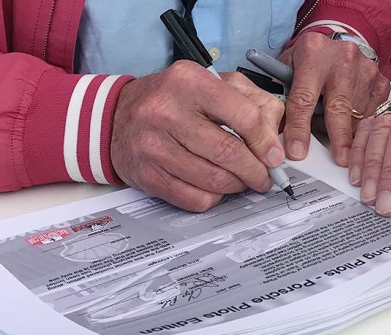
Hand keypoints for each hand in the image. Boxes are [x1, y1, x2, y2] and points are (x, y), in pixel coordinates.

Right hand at [111, 61, 285, 211]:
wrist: (115, 117)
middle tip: (265, 176)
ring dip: (238, 186)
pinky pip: (195, 198)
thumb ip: (251, 101)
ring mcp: (153, 145)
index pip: (243, 115)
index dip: (266, 142)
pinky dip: (214, 197)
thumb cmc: (172, 101)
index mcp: (188, 81)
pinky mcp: (148, 175)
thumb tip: (276, 137)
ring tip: (243, 181)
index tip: (275, 156)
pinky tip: (217, 187)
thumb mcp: (211, 84)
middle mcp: (166, 111)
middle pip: (229, 153)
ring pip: (214, 180)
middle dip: (256, 171)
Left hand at [279, 32, 388, 164]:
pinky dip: (363, 127)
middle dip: (338, 138)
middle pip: (339, 108)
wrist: (341, 39)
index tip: (297, 151)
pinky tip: (354, 130)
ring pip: (358, 115)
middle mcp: (342, 59)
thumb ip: (284, 95)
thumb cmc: (313, 58)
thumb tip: (279, 132)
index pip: (304, 98)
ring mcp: (365, 70)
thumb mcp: (290, 66)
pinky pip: (373, 114)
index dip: (299, 128)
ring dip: (348, 134)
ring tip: (341, 144)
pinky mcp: (380, 82)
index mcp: (313, 53)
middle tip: (338, 160)